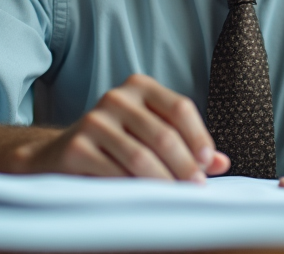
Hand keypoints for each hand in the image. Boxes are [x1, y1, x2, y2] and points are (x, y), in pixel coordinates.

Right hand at [33, 74, 229, 181]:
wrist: (60, 154)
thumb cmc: (117, 144)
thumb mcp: (151, 135)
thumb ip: (186, 145)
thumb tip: (222, 163)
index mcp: (140, 86)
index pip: (180, 108)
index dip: (199, 138)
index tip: (208, 165)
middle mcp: (116, 97)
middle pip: (164, 135)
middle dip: (185, 166)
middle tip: (196, 188)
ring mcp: (94, 120)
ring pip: (141, 157)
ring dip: (164, 182)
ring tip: (176, 196)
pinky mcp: (77, 146)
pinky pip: (116, 173)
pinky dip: (136, 189)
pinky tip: (145, 198)